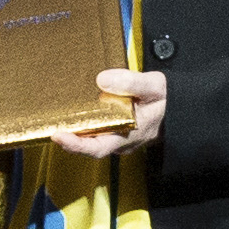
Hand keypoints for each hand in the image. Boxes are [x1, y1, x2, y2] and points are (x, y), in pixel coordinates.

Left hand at [51, 69, 166, 157]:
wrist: (181, 109)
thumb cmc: (167, 99)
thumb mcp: (154, 86)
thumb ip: (130, 82)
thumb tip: (101, 80)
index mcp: (128, 136)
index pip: (97, 148)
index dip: (75, 145)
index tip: (57, 136)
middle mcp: (120, 142)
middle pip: (88, 145)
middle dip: (67, 137)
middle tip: (47, 123)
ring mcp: (118, 138)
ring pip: (92, 138)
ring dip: (75, 130)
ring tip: (55, 116)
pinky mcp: (118, 131)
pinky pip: (98, 130)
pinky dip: (85, 123)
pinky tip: (75, 110)